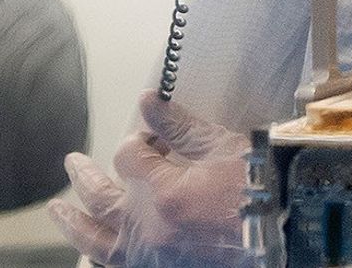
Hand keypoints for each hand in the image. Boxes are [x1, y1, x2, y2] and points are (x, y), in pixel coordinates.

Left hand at [47, 90, 249, 267]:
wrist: (292, 232)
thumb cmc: (266, 189)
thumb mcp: (225, 149)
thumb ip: (182, 127)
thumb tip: (149, 101)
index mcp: (163, 194)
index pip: (129, 156)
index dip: (139, 139)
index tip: (153, 135)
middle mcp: (149, 231)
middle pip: (100, 199)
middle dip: (85, 177)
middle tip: (74, 164)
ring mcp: (154, 258)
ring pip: (98, 243)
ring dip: (75, 224)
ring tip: (60, 211)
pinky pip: (118, 266)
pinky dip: (102, 254)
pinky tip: (97, 248)